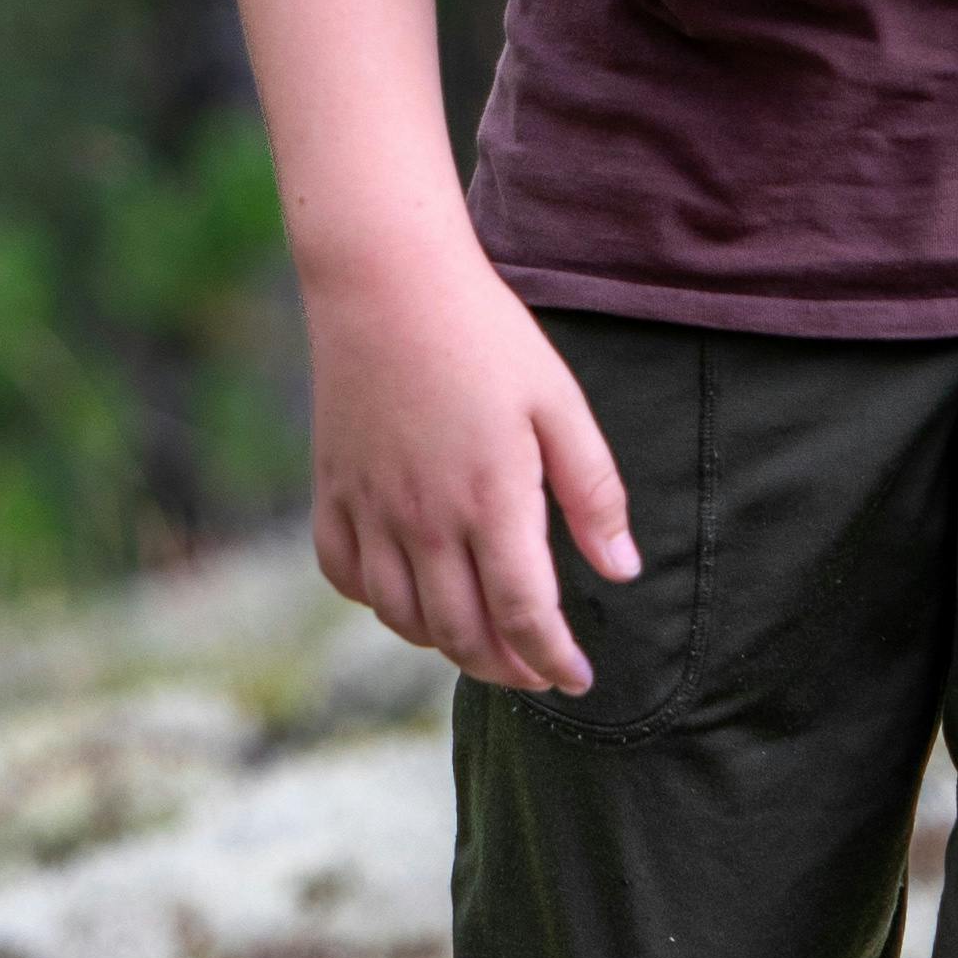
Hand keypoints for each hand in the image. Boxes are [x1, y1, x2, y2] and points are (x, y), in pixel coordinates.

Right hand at [309, 237, 637, 697]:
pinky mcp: (333, 489)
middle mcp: (425, 521)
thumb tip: (624, 571)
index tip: (577, 678)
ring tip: (482, 642)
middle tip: (535, 672)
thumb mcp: (559, 403)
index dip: (553, 660)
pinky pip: (346, 577)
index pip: (523, 616)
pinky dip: (379, 604)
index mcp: (491, 501)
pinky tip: (409, 596)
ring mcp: (371, 509)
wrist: (386, 279)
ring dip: (446, 646)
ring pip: (403, 618)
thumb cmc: (485, 335)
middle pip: (462, 634)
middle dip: (506, 668)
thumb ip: (592, 493)